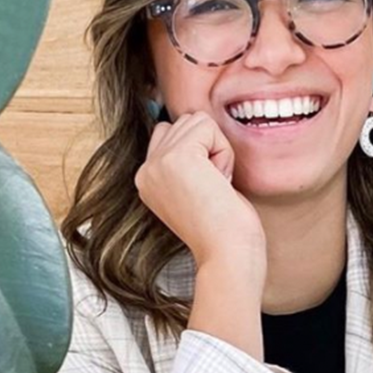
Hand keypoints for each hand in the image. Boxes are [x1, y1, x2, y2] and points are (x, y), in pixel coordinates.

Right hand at [135, 111, 266, 268]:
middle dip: (209, 148)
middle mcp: (145, 171)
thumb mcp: (195, 189)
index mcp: (146, 180)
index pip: (169, 133)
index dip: (199, 151)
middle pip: (184, 122)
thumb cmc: (224, 228)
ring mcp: (157, 163)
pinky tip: (219, 181)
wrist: (227, 252)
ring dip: (218, 149)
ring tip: (215, 185)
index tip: (206, 189)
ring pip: (197, 121)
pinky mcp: (176, 157)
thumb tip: (194, 120)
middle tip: (213, 187)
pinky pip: (209, 127)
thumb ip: (186, 160)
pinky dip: (224, 152)